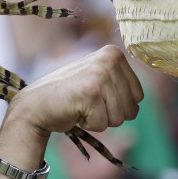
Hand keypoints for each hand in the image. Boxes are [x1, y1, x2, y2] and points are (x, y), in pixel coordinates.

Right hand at [5, 45, 143, 139]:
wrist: (35, 106)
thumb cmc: (71, 96)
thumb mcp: (101, 81)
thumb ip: (123, 85)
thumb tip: (142, 97)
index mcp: (114, 54)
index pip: (139, 97)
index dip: (118, 105)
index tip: (96, 95)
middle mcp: (109, 59)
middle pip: (131, 109)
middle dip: (109, 114)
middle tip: (87, 103)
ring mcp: (100, 75)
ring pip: (119, 118)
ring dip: (99, 119)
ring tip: (81, 106)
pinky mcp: (90, 93)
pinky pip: (103, 124)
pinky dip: (89, 124)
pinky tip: (74, 111)